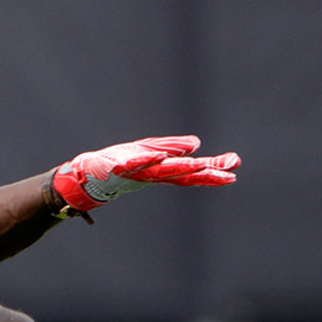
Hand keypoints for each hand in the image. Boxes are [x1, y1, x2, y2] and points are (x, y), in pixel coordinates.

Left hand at [52, 135, 240, 212]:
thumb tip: (197, 144)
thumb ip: (171, 147)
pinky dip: (145, 160)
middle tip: (229, 173)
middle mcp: (153, 174)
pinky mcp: (119, 168)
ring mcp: (137, 173)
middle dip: (206, 172)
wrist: (87, 176)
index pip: (192, 172)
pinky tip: (157, 156)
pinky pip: (134, 164)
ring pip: (163, 171)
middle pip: (184, 174)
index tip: (234, 167)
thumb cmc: (118, 163)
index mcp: (161, 170)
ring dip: (182, 168)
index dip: (213, 170)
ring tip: (199, 165)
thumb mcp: (148, 150)